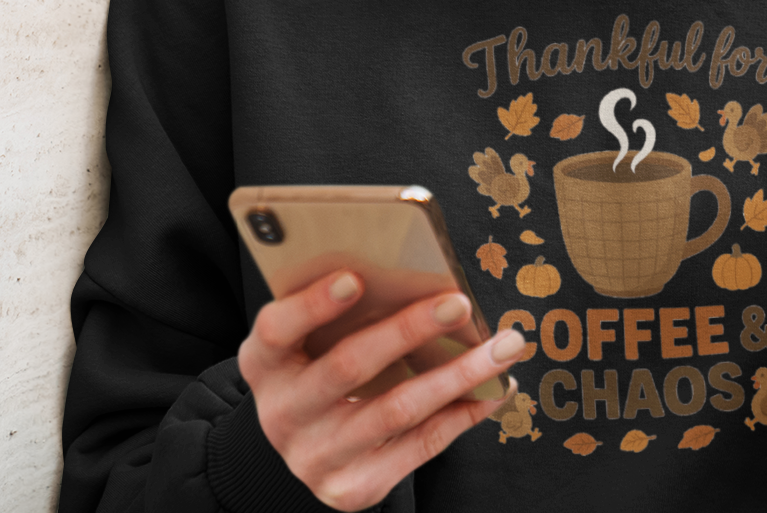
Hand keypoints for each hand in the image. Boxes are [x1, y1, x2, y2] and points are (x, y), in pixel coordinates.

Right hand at [237, 273, 524, 510]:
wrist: (306, 449)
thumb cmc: (319, 372)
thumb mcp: (310, 343)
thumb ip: (343, 314)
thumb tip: (419, 278)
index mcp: (264, 365)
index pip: (277, 330)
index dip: (313, 305)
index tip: (356, 278)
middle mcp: (282, 413)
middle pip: (347, 366)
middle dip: (408, 330)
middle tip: (459, 303)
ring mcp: (316, 456)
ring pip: (396, 409)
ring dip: (458, 375)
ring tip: (502, 346)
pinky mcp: (351, 488)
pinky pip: (418, 446)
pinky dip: (462, 414)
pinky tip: (493, 389)